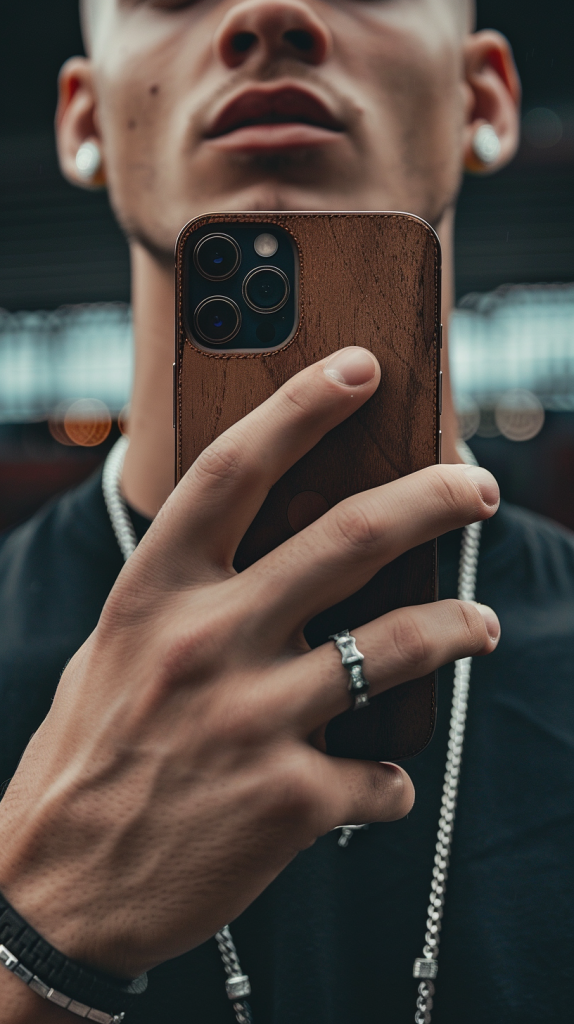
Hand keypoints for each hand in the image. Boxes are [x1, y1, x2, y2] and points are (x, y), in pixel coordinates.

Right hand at [0, 347, 499, 985]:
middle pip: (346, 539)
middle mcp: (207, 641)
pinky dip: (391, 781)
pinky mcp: (290, 800)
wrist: (53, 890)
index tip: (359, 368)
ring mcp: (252, 719)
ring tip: (479, 622)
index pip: (234, 469)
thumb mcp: (117, 652)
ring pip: (396, 647)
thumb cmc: (86, 758)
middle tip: (476, 485)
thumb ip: (188, 602)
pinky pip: (380, 777)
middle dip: (430, 498)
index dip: (302, 407)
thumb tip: (275, 565)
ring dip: (457, 627)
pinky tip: (381, 786)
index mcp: (155, 593)